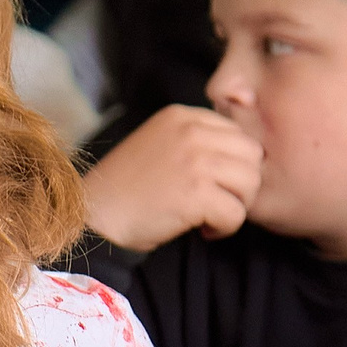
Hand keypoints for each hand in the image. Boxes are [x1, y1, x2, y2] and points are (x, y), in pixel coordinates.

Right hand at [79, 106, 263, 251]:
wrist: (94, 214)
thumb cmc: (125, 188)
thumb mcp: (159, 143)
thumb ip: (193, 139)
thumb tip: (242, 155)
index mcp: (182, 116)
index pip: (237, 133)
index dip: (233, 164)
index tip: (213, 184)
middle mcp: (192, 132)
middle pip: (252, 155)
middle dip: (242, 184)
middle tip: (220, 202)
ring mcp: (195, 162)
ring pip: (250, 183)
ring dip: (236, 206)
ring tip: (211, 216)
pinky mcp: (196, 194)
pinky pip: (236, 214)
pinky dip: (225, 228)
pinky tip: (203, 230)